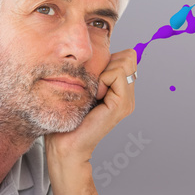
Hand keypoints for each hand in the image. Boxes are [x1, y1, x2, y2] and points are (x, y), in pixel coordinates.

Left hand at [45, 48, 136, 165]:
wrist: (65, 144)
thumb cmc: (68, 115)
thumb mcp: (84, 86)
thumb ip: (96, 71)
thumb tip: (98, 50)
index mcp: (121, 90)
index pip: (127, 56)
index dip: (109, 59)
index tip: (93, 79)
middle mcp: (128, 95)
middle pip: (128, 56)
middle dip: (108, 63)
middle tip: (94, 86)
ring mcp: (127, 101)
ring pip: (124, 62)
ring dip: (104, 72)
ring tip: (93, 93)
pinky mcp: (122, 105)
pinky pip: (117, 74)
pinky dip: (103, 79)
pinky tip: (95, 96)